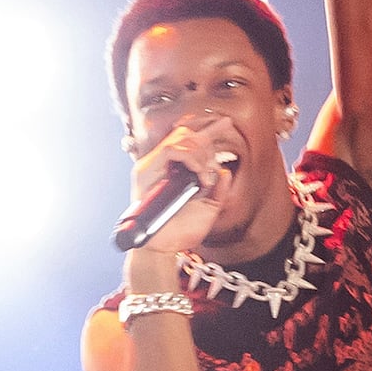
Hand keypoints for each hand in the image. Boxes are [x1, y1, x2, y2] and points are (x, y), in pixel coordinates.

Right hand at [122, 127, 233, 259]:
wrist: (165, 247)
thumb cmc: (182, 232)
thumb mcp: (209, 208)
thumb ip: (219, 189)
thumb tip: (224, 170)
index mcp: (176, 172)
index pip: (190, 141)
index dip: (209, 130)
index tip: (226, 123)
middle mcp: (162, 165)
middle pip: (185, 134)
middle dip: (207, 140)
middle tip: (213, 162)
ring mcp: (152, 167)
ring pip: (180, 139)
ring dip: (200, 154)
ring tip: (205, 175)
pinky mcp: (145, 172)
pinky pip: (170, 150)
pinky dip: (189, 158)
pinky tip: (198, 173)